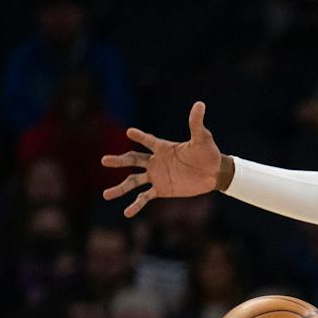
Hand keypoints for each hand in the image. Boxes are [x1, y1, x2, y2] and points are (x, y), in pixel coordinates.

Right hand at [101, 100, 225, 218]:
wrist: (214, 173)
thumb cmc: (208, 153)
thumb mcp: (202, 138)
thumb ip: (196, 123)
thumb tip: (200, 104)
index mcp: (163, 147)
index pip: (148, 141)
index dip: (140, 136)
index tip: (130, 132)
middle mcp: (156, 161)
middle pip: (133, 160)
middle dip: (119, 161)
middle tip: (104, 160)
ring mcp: (157, 176)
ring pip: (133, 181)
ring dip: (120, 188)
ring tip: (106, 195)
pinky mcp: (161, 190)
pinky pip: (145, 197)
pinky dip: (136, 205)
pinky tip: (126, 213)